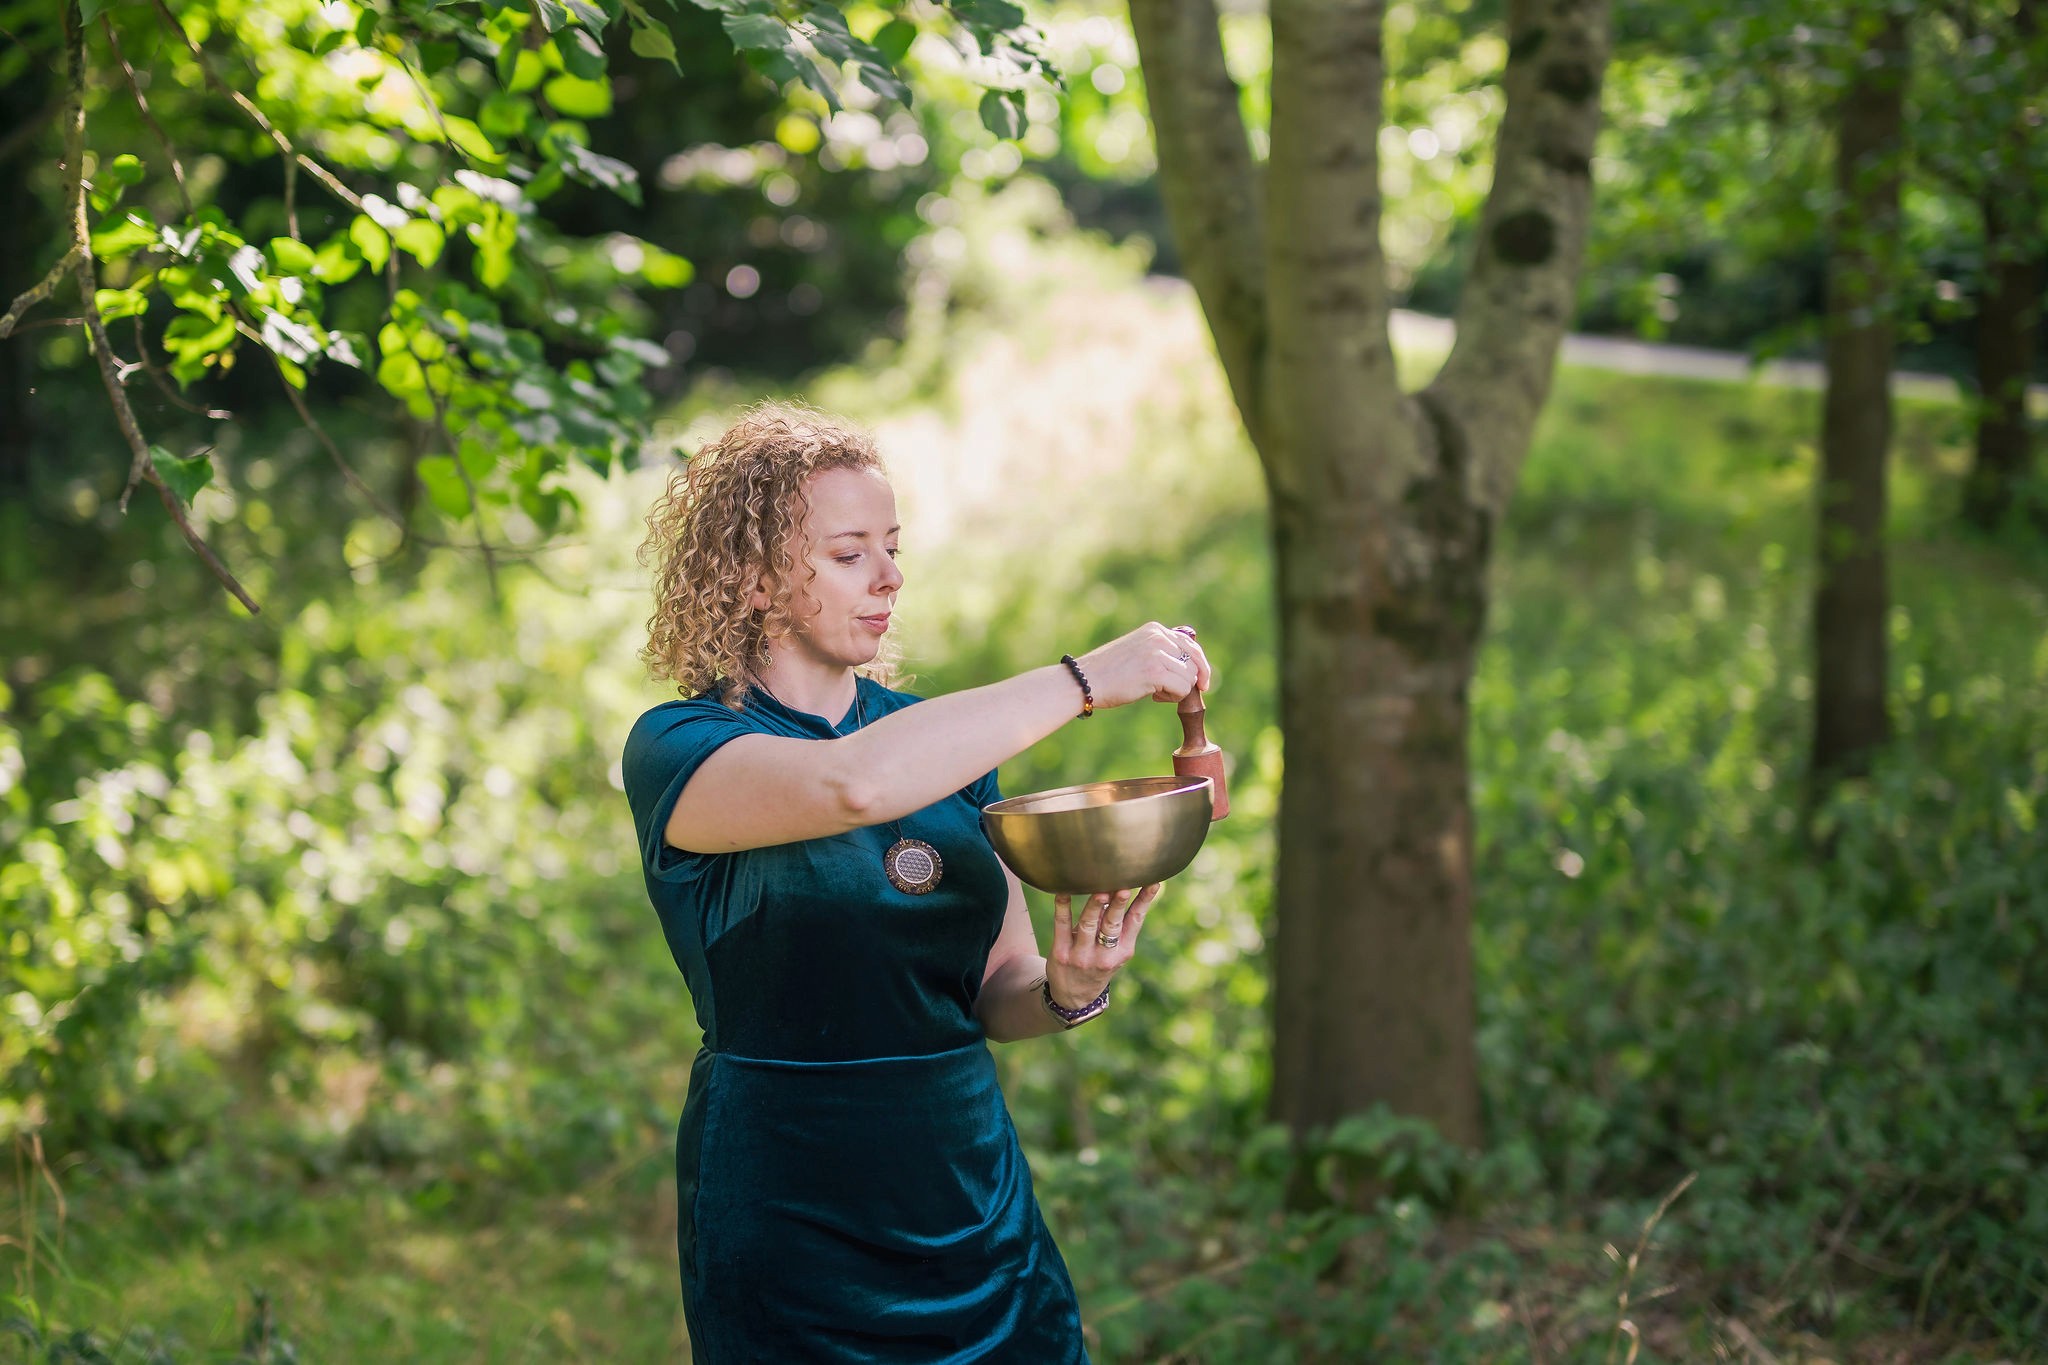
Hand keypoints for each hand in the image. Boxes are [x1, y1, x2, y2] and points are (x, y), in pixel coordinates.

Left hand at [1045, 883, 1162, 1008]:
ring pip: (1088, 924)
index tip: (1152, 882)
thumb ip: (1120, 925)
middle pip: (1112, 924)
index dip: (1144, 901)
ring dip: (1094, 906)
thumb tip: (1122, 886)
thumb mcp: (1116, 951)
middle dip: (1118, 905)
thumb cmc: (1099, 963)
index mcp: (1123, 950)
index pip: (1136, 921)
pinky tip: (1063, 892)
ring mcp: (1081, 954)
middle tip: (1123, 888)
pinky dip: (1063, 907)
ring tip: (1100, 891)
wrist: (1074, 997)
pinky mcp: (1061, 953)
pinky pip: (1061, 925)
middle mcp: (1104, 954)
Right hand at [1075, 622, 1213, 709]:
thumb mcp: (1137, 652)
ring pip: (1189, 677)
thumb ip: (1160, 652)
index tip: (1203, 682)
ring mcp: (1157, 653)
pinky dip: (1172, 697)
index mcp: (1154, 630)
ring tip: (1156, 692)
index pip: (1190, 645)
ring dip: (1177, 690)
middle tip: (1189, 692)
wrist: (1084, 681)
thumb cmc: (1108, 673)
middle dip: (1195, 679)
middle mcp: (1158, 637)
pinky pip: (1182, 689)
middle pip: (1195, 661)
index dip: (1201, 665)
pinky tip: (1153, 696)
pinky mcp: (1155, 671)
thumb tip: (1192, 668)